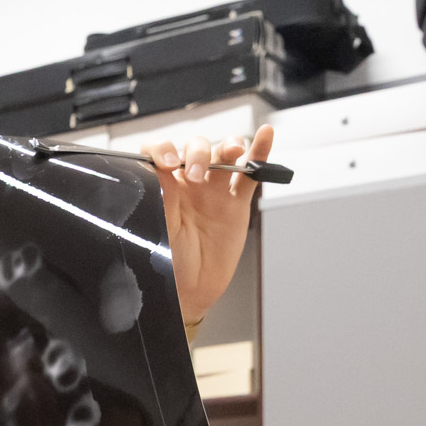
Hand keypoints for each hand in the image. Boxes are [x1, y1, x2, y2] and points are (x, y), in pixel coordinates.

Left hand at [145, 125, 274, 325]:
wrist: (189, 290)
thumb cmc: (167, 263)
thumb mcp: (160, 229)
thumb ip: (163, 198)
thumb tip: (161, 168)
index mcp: (164, 187)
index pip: (161, 153)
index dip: (164, 149)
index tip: (169, 162)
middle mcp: (189, 184)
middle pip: (197, 148)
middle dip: (199, 153)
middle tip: (195, 173)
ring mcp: (214, 192)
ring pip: (224, 155)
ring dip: (229, 146)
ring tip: (233, 151)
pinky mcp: (236, 203)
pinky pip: (250, 175)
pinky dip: (260, 153)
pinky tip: (265, 135)